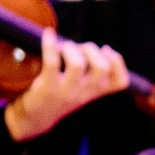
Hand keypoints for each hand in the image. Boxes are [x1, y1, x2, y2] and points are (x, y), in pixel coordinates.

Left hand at [3, 32, 130, 140]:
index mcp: (94, 93)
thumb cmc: (58, 98)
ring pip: (78, 65)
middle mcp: (84, 93)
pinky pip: (51, 63)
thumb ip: (90, 76)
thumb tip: (94, 48)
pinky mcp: (47, 88)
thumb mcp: (80, 91)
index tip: (105, 49)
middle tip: (78, 48)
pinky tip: (48, 35)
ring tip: (62, 47)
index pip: (120, 82)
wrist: (34, 119)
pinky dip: (49, 44)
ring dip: (71, 48)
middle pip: (101, 68)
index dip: (117, 61)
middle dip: (91, 49)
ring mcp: (66, 92)